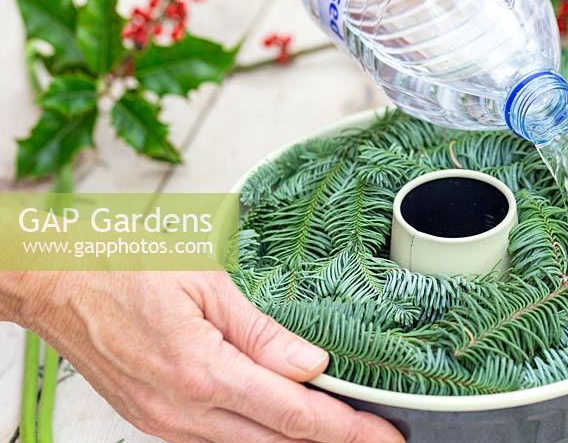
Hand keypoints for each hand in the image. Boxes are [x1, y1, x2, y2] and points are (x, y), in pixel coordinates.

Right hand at [12, 270, 403, 442]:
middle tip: (376, 437)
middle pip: (276, 441)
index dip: (345, 429)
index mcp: (200, 371)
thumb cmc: (126, 269)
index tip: (382, 436)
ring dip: (295, 439)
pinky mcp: (154, 422)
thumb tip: (311, 362)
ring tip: (338, 426)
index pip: (291, 413)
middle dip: (332, 441)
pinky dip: (257, 433)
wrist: (58, 284)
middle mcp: (182, 410)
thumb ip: (263, 331)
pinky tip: (280, 419)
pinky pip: (217, 439)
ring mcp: (164, 423)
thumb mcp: (206, 283)